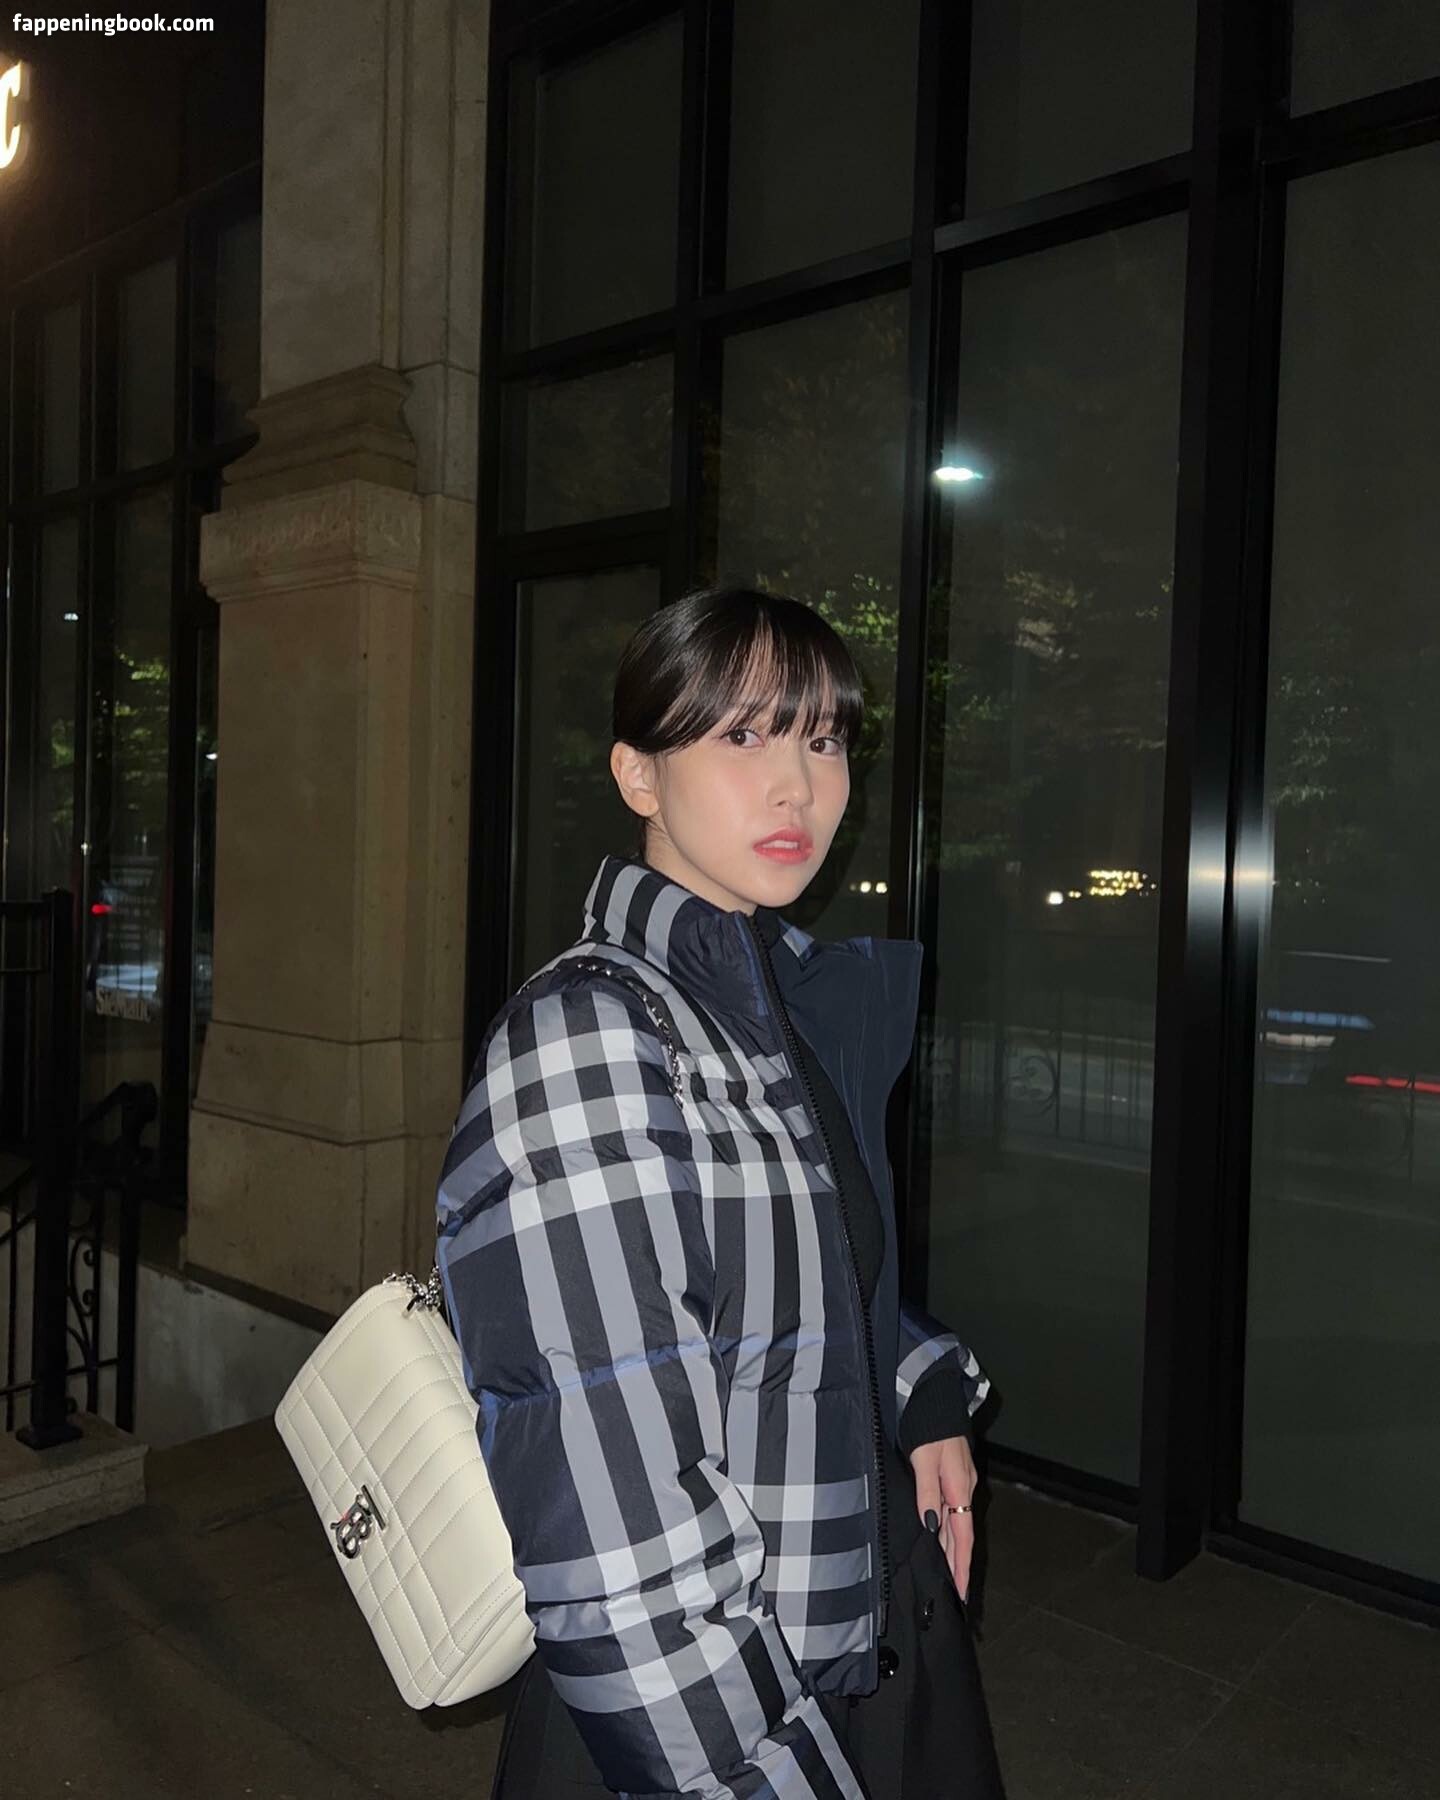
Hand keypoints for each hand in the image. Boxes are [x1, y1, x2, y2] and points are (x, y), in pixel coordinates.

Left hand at [908, 1435, 976, 1601]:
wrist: (936, 1399)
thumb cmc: (929, 1428)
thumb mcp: (924, 1460)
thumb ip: (927, 1493)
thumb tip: (930, 1528)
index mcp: (959, 1489)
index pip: (963, 1537)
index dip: (961, 1566)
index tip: (961, 1592)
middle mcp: (964, 1490)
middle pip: (961, 1536)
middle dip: (958, 1566)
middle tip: (954, 1594)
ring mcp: (960, 1484)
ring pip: (956, 1525)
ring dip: (951, 1551)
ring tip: (947, 1577)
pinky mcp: (953, 1477)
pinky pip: (952, 1512)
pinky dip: (947, 1532)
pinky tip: (939, 1541)